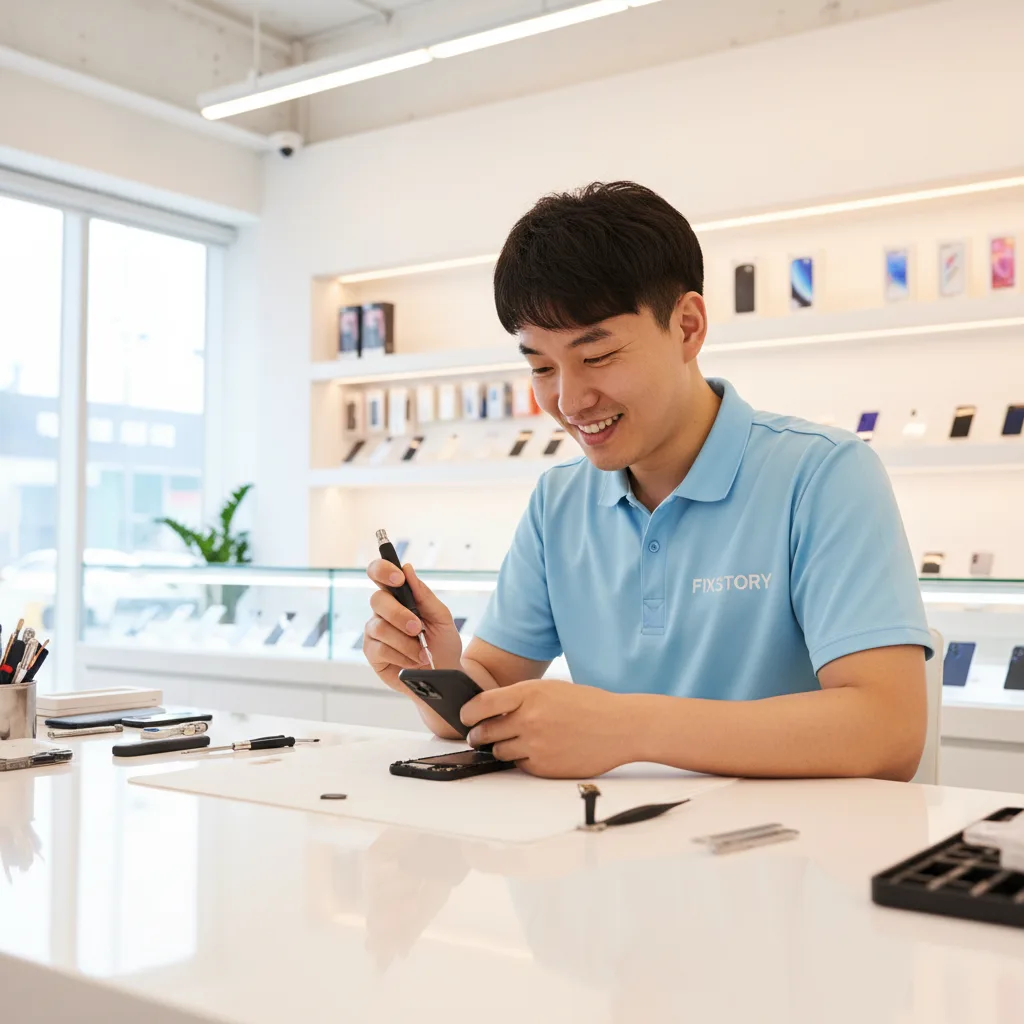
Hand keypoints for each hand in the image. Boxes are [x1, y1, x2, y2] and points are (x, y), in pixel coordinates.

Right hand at [363, 560, 463, 692]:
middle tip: (417, 628)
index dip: (383, 570)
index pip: (380, 573)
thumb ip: (424, 595)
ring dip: (405, 641)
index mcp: (398, 597)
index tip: (399, 578)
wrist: (444, 675)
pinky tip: (413, 661)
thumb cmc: (442, 644)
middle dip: (400, 614)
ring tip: (422, 652)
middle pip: (378, 600)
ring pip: (380, 628)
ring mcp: (374, 632)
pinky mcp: (372, 653)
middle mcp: (382, 612)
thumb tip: (407, 569)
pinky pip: (380, 649)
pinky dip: (402, 655)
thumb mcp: (442, 618)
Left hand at [460, 680, 632, 778]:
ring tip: (513, 742)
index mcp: (529, 693)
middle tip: (478, 735)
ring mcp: (535, 745)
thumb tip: (490, 710)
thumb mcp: (552, 688)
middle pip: (485, 732)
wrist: (620, 727)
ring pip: (499, 752)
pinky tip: (537, 751)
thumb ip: (521, 698)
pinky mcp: (544, 767)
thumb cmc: (588, 705)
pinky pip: (519, 766)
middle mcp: (528, 719)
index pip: (481, 705)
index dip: (468, 713)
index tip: (466, 717)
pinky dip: (522, 760)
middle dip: (478, 735)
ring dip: (500, 748)